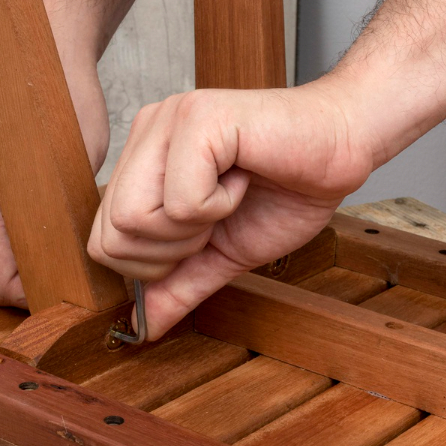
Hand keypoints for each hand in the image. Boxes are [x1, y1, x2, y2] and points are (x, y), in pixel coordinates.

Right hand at [0, 64, 109, 306]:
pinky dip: (11, 247)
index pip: (0, 285)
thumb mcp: (74, 177)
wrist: (40, 60)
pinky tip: (46, 233)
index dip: (40, 298)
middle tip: (76, 280)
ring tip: (64, 256)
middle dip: (29, 288)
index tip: (77, 292)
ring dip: (20, 268)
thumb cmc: (64, 110)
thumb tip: (72, 278)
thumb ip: (60, 230)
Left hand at [88, 83, 377, 336]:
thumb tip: (143, 327)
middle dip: (170, 252)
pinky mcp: (199, 118)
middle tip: (216, 221)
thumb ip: (179, 284)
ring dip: (193, 229)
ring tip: (230, 198)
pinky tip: (244, 179)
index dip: (152, 265)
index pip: (103, 240)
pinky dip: (220, 206)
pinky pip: (181, 201)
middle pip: (110, 234)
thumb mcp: (223, 253)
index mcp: (144, 160)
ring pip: (133, 218)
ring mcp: (169, 120)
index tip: (203, 237)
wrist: (343, 148)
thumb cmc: (289, 188)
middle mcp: (146, 132)